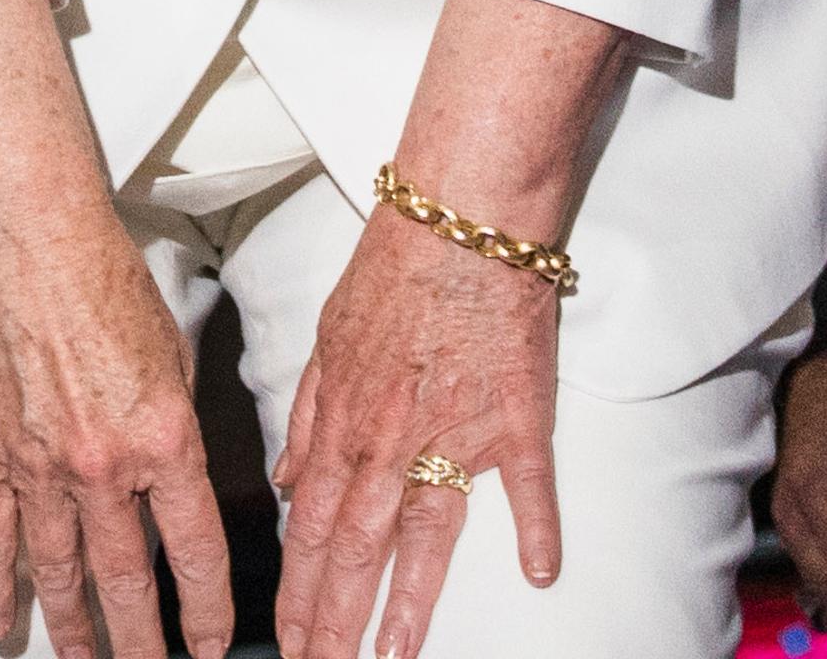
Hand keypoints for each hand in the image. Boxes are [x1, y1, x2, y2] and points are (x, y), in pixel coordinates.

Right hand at [0, 188, 235, 658]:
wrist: (28, 237)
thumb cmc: (101, 276)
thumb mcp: (174, 354)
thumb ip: (177, 425)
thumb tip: (178, 476)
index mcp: (163, 438)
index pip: (196, 552)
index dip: (207, 611)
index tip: (210, 645)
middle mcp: (104, 465)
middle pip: (128, 583)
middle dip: (144, 643)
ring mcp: (41, 467)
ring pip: (61, 575)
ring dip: (76, 630)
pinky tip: (3, 622)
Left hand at [270, 208, 560, 658]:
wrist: (459, 211)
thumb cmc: (394, 266)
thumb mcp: (329, 337)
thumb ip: (310, 415)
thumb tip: (287, 479)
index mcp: (345, 416)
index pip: (309, 524)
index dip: (299, 589)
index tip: (291, 641)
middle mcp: (391, 433)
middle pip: (355, 545)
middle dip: (335, 619)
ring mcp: (456, 427)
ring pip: (425, 532)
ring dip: (410, 601)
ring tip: (395, 657)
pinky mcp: (518, 411)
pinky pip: (529, 480)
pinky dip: (537, 526)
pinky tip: (539, 572)